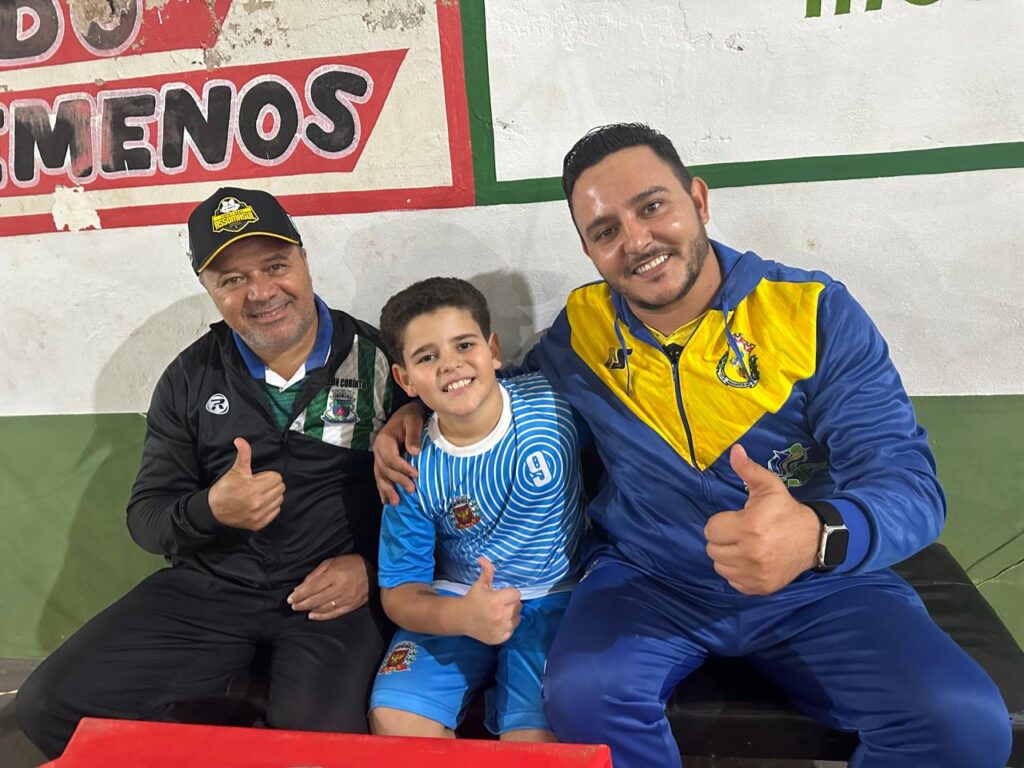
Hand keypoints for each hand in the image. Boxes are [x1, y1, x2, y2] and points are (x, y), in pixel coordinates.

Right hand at [208, 438, 284, 530]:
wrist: (213, 510)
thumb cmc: (225, 488)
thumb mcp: (235, 470)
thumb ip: (243, 455)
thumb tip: (240, 440)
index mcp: (254, 488)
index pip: (277, 477)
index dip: (268, 475)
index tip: (258, 478)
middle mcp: (258, 503)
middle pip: (280, 488)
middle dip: (271, 484)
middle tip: (259, 485)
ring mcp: (259, 515)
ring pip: (279, 500)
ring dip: (272, 495)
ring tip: (259, 494)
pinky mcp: (259, 524)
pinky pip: (275, 512)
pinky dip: (270, 507)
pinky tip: (259, 504)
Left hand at [287, 555, 370, 619]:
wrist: (373, 571)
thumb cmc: (349, 564)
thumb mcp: (331, 562)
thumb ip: (315, 575)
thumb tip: (300, 588)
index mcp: (334, 575)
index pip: (312, 588)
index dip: (299, 594)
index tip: (290, 598)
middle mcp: (340, 588)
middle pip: (316, 600)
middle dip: (301, 603)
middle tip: (293, 605)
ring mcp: (346, 598)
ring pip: (323, 608)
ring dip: (309, 609)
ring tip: (300, 609)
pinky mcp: (351, 606)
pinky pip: (333, 614)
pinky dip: (321, 616)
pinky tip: (312, 615)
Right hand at [373, 401, 427, 504]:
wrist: (406, 413)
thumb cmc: (411, 416)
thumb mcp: (413, 420)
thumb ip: (414, 435)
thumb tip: (414, 453)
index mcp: (384, 440)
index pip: (391, 459)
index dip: (402, 468)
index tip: (416, 475)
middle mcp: (378, 450)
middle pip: (385, 469)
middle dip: (397, 481)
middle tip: (411, 490)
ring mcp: (378, 457)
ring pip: (380, 476)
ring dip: (387, 490)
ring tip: (395, 502)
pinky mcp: (382, 461)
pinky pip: (380, 476)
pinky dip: (382, 489)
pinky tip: (385, 500)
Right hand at [458, 557, 521, 644]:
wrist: (461, 619)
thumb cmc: (473, 600)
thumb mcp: (480, 585)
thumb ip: (486, 572)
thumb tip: (483, 558)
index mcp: (495, 600)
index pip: (516, 594)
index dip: (510, 593)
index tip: (503, 594)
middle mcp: (499, 615)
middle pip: (518, 606)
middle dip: (512, 604)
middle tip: (502, 604)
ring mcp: (500, 628)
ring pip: (517, 619)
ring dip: (512, 616)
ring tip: (501, 613)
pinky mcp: (499, 638)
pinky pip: (512, 630)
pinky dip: (508, 627)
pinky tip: (499, 623)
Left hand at [704, 444, 820, 594]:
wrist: (814, 539)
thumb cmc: (785, 511)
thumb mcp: (769, 487)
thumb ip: (748, 470)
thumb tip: (735, 450)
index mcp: (749, 527)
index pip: (711, 529)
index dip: (721, 522)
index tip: (736, 519)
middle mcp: (750, 553)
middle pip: (712, 548)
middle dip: (723, 539)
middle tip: (741, 533)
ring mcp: (755, 573)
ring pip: (720, 566)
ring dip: (728, 556)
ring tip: (745, 546)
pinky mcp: (760, 587)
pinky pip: (732, 581)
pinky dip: (738, 572)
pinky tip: (751, 560)